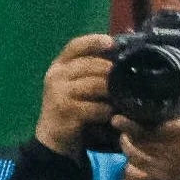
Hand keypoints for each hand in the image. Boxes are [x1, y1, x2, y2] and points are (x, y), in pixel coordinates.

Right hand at [35, 33, 118, 156]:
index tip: (112, 43)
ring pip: (95, 85)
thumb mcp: (74, 84)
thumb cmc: (70, 106)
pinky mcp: (66, 111)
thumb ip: (89, 69)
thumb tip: (117, 52)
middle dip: (111, 71)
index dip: (94, 41)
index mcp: (59, 65)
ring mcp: (59, 94)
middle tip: (126, 78)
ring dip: (111, 92)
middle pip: (90, 65)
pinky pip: (95, 107)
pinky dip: (106, 111)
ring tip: (120, 97)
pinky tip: (109, 114)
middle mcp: (56, 76)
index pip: (76, 46)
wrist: (52, 137)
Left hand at [116, 83, 179, 179]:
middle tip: (120, 122)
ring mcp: (160, 167)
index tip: (123, 113)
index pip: (145, 123)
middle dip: (125, 129)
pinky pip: (134, 176)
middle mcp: (165, 148)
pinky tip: (133, 162)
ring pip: (131, 155)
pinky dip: (129, 169)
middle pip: (135, 138)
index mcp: (178, 130)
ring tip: (126, 139)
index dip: (131, 119)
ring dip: (127, 146)